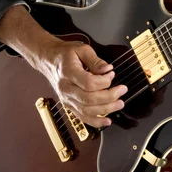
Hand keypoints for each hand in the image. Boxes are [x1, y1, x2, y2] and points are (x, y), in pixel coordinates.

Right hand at [0, 4, 126, 127]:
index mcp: (68, 72)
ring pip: (86, 110)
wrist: (49, 60)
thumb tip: (108, 70)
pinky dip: (95, 122)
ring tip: (119, 104)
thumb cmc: (66, 54)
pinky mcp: (68, 105)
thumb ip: (96, 60)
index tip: (112, 74)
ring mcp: (66, 99)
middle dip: (109, 97)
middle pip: (89, 99)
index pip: (88, 83)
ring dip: (106, 110)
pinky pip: (81, 117)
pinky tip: (107, 122)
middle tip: (122, 90)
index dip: (104, 81)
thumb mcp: (82, 49)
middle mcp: (66, 88)